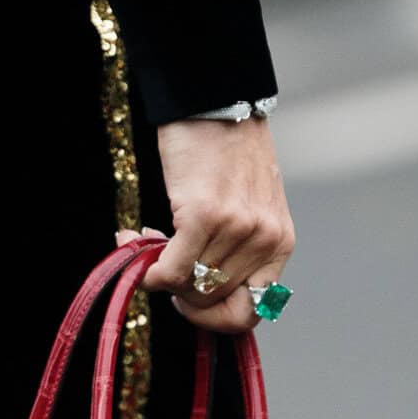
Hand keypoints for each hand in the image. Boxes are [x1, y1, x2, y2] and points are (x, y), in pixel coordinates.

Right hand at [119, 117, 294, 335]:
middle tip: (164, 267)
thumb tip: (190, 290)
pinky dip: (149, 269)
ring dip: (161, 274)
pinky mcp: (204, 215)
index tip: (191, 299)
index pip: (253, 312)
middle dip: (182, 294)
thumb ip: (235, 251)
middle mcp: (265, 240)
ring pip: (190, 287)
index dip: (215, 318)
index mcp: (279, 243)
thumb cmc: (227, 154)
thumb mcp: (250, 208)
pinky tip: (138, 245)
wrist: (215, 101)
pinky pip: (171, 270)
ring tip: (151, 244)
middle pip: (214, 303)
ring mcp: (237, 229)